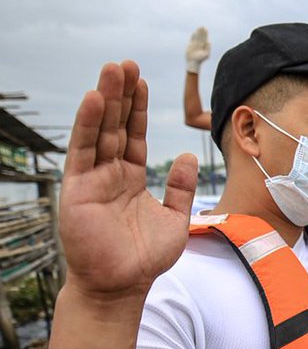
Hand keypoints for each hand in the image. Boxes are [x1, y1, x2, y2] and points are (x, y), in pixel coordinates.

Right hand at [60, 61, 196, 299]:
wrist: (123, 286)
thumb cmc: (146, 258)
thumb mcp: (175, 219)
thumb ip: (181, 188)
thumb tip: (189, 156)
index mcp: (132, 178)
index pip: (136, 136)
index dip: (139, 109)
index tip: (144, 81)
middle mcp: (111, 174)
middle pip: (117, 126)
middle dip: (123, 95)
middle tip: (126, 63)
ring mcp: (93, 180)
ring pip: (100, 132)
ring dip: (106, 100)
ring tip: (113, 70)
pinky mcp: (77, 190)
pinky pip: (83, 152)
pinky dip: (89, 125)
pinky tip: (95, 99)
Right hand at [185, 26, 210, 73]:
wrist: (194, 61)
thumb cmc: (201, 59)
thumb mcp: (206, 54)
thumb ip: (208, 48)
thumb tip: (209, 42)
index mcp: (204, 46)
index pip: (204, 38)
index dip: (205, 34)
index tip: (206, 29)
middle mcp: (200, 44)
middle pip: (201, 36)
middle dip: (201, 32)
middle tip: (202, 26)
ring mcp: (195, 44)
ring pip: (197, 37)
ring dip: (198, 32)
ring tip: (199, 27)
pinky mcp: (191, 45)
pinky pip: (192, 39)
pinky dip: (193, 36)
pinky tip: (194, 32)